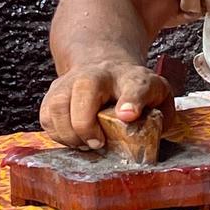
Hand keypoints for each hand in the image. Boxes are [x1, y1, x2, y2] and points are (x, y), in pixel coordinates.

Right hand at [39, 60, 173, 149]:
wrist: (104, 65)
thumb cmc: (133, 89)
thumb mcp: (157, 96)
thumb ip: (162, 115)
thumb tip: (153, 134)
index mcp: (132, 78)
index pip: (135, 87)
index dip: (131, 101)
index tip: (128, 116)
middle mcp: (98, 74)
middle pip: (85, 89)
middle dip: (86, 123)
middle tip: (98, 143)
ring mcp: (72, 81)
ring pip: (58, 105)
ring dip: (69, 133)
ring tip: (84, 144)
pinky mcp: (53, 93)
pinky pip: (46, 116)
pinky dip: (57, 134)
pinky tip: (73, 138)